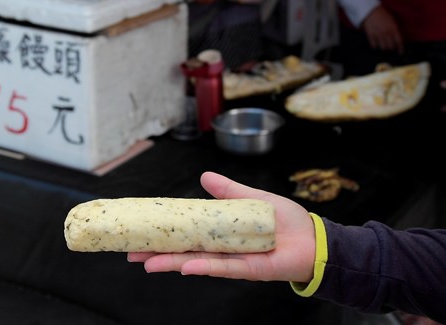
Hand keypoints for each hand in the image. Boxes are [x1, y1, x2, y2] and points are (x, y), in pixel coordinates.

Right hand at [127, 172, 316, 282]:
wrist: (314, 240)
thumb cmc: (286, 221)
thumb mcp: (252, 198)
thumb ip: (228, 191)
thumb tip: (204, 176)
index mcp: (220, 232)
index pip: (186, 234)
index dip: (164, 235)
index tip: (140, 234)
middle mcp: (222, 248)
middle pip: (184, 252)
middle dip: (157, 254)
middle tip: (131, 255)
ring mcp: (233, 261)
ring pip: (196, 262)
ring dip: (172, 263)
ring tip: (147, 263)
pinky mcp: (248, 270)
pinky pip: (222, 268)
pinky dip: (203, 267)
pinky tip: (184, 267)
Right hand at [361, 6, 403, 52]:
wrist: (370, 10)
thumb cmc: (382, 14)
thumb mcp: (392, 20)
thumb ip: (395, 29)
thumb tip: (397, 39)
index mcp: (393, 28)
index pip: (399, 41)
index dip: (400, 48)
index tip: (400, 52)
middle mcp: (386, 33)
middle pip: (390, 47)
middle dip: (391, 49)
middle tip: (390, 48)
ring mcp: (378, 34)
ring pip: (382, 48)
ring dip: (383, 48)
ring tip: (383, 46)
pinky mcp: (370, 35)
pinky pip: (374, 45)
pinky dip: (375, 46)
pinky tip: (376, 44)